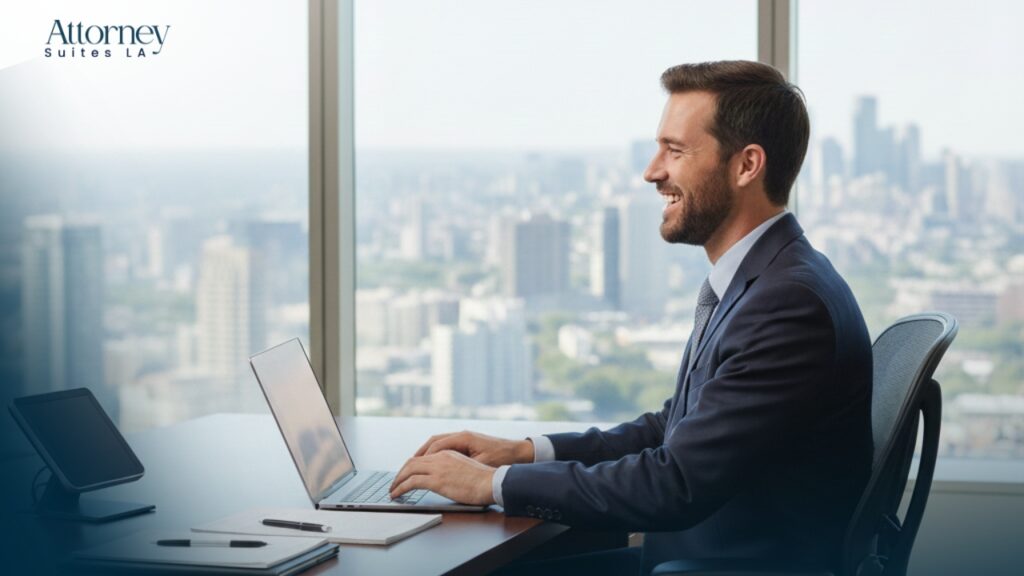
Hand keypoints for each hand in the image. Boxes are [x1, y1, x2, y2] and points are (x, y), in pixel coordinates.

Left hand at [389, 450, 495, 504]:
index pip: (423, 457)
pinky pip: (411, 482)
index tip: (406, 475)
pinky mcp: (436, 480)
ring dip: (397, 481)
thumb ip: (454, 470)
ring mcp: (437, 467)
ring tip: (392, 490)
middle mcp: (440, 457)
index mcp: (448, 453)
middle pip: (412, 462)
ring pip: (409, 470)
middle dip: (401, 473)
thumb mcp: (467, 469)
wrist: (492, 482)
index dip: (411, 466)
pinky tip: (396, 494)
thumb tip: (448, 480)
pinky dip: (400, 488)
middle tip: (394, 483)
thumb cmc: (484, 480)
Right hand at [413, 430, 533, 466]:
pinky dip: (435, 454)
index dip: (422, 458)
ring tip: (413, 466)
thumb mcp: (481, 463)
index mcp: (463, 438)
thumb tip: (443, 470)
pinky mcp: (466, 443)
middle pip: (433, 442)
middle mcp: (461, 435)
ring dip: (425, 454)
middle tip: (406, 468)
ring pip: (437, 443)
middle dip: (418, 455)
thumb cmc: (501, 457)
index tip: (411, 469)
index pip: (436, 446)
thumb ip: (462, 465)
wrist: (518, 451)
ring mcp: (463, 438)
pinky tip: (431, 464)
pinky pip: (445, 446)